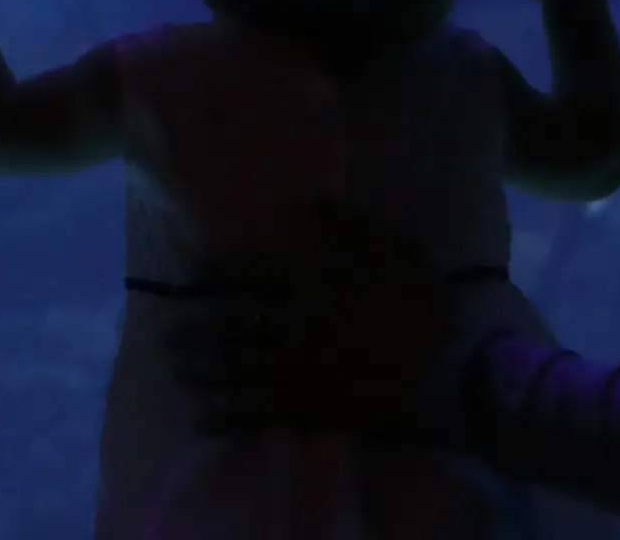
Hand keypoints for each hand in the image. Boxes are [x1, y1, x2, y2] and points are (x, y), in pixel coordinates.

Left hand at [170, 200, 463, 440]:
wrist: (451, 373)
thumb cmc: (424, 308)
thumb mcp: (397, 253)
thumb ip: (353, 228)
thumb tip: (316, 201)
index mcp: (314, 287)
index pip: (253, 278)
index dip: (219, 275)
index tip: (193, 274)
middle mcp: (297, 330)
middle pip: (234, 329)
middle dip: (199, 332)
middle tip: (168, 337)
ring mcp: (301, 375)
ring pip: (239, 372)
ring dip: (204, 372)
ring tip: (178, 372)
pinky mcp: (311, 412)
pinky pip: (260, 415)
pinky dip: (227, 417)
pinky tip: (203, 418)